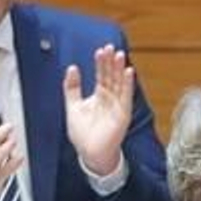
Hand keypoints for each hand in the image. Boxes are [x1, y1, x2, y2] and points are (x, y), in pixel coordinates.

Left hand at [63, 44, 135, 176]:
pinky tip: (128, 72)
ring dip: (120, 69)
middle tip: (110, 47)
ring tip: (119, 55)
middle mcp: (110, 98)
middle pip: (111, 76)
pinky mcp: (122, 114)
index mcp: (99, 95)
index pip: (101, 74)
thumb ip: (72, 88)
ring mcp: (117, 105)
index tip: (100, 50)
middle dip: (111, 62)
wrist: (89, 153)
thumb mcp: (72, 106)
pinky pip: (126, 96)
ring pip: (119, 83)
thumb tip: (72, 67)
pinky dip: (127, 84)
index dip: (101, 63)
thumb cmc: (82, 133)